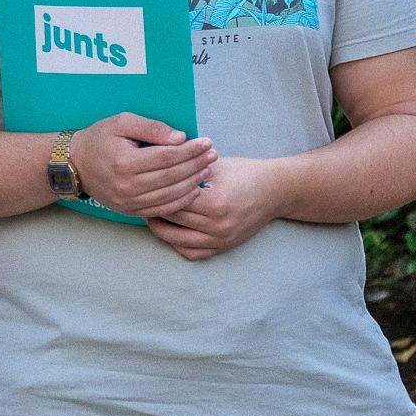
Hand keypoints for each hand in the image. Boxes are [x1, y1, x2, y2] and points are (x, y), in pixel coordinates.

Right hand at [67, 112, 214, 218]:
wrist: (75, 165)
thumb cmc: (100, 138)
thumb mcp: (122, 122)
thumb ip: (151, 128)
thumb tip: (179, 138)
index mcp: (125, 162)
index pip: (167, 157)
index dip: (190, 150)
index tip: (206, 142)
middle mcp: (127, 185)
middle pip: (171, 176)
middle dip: (196, 164)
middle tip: (214, 155)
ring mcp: (128, 202)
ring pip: (170, 195)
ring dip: (193, 183)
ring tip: (207, 170)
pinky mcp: (130, 211)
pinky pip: (161, 209)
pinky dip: (180, 201)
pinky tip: (194, 190)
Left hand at [145, 155, 280, 260]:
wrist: (275, 191)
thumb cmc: (245, 173)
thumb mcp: (216, 164)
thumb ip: (189, 166)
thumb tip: (158, 161)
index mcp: (216, 202)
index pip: (175, 200)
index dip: (156, 192)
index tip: (143, 185)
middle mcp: (219, 225)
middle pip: (175, 220)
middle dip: (155, 209)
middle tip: (139, 199)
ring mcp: (222, 240)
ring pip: (179, 241)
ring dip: (161, 230)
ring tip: (149, 216)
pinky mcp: (224, 247)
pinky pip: (193, 253)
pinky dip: (178, 245)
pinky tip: (168, 232)